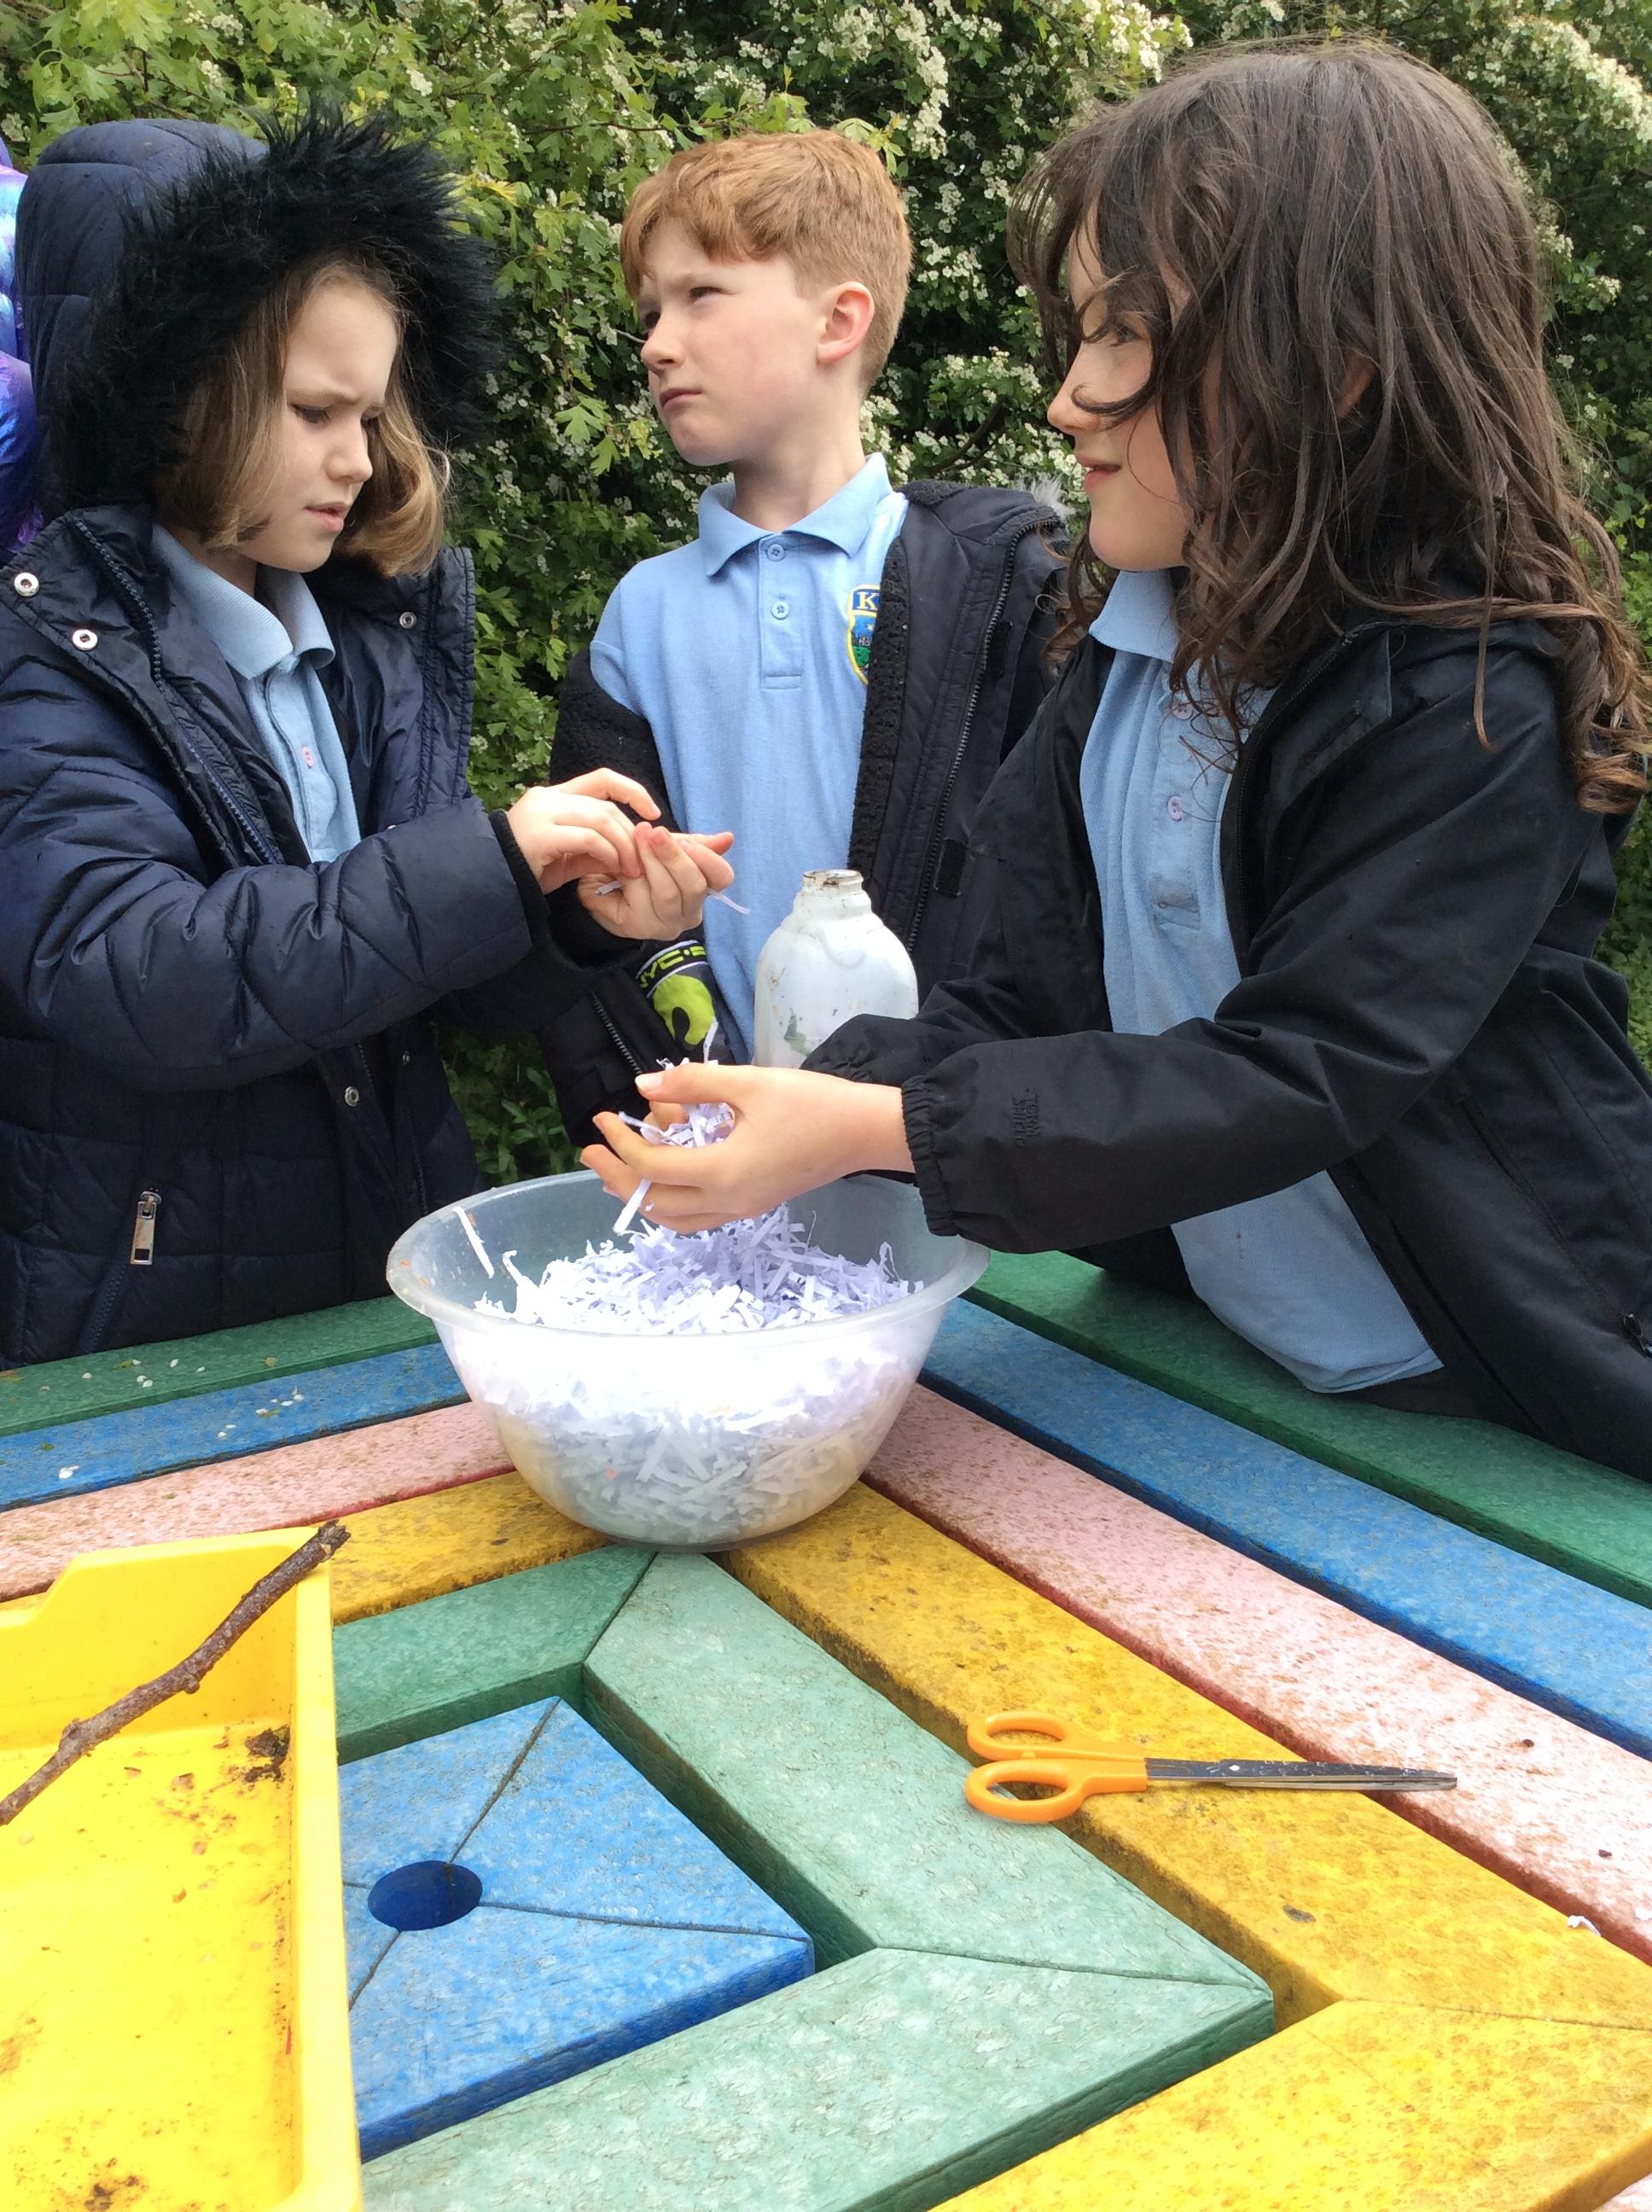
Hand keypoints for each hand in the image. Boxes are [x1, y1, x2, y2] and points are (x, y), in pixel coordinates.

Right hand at [505, 770, 660, 892]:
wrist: (491, 884)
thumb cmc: (529, 871)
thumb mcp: (569, 858)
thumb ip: (597, 850)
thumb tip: (630, 853)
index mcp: (555, 796)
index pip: (602, 779)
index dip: (633, 790)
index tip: (653, 813)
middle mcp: (548, 798)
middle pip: (606, 805)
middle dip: (631, 834)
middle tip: (640, 862)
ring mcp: (542, 813)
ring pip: (600, 818)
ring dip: (622, 845)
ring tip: (630, 869)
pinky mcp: (541, 833)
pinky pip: (588, 837)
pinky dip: (607, 852)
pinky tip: (611, 867)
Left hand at [577, 823, 735, 940]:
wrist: (602, 882)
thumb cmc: (640, 865)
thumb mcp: (667, 850)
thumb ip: (694, 843)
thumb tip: (728, 837)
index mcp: (702, 892)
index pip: (722, 878)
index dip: (708, 859)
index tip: (686, 842)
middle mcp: (689, 914)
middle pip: (694, 886)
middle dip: (674, 856)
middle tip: (654, 832)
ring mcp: (664, 925)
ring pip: (667, 893)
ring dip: (650, 861)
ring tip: (636, 837)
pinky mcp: (637, 927)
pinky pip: (638, 897)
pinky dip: (629, 874)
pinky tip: (620, 860)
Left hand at [580, 1063, 911, 1230]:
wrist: (864, 1132)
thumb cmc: (812, 1104)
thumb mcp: (750, 1083)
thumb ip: (693, 1084)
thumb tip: (643, 1085)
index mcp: (723, 1172)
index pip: (651, 1166)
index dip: (620, 1141)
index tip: (604, 1114)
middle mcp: (726, 1201)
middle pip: (653, 1202)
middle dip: (616, 1175)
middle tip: (591, 1148)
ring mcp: (740, 1209)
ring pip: (673, 1217)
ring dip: (639, 1194)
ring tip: (618, 1166)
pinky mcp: (752, 1204)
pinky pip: (695, 1216)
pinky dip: (668, 1200)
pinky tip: (663, 1174)